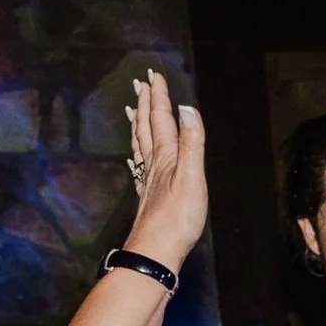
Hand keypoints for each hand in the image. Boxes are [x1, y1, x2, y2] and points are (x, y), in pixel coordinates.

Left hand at [119, 69, 207, 271]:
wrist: (156, 249)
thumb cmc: (177, 218)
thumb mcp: (192, 177)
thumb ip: (192, 143)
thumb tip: (188, 109)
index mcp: (167, 157)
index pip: (162, 119)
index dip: (159, 97)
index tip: (155, 76)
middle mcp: (155, 164)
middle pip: (148, 127)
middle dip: (146, 104)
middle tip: (142, 83)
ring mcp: (149, 180)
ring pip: (142, 144)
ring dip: (139, 124)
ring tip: (133, 109)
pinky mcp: (150, 195)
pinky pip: (141, 166)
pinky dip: (138, 153)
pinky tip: (135, 155)